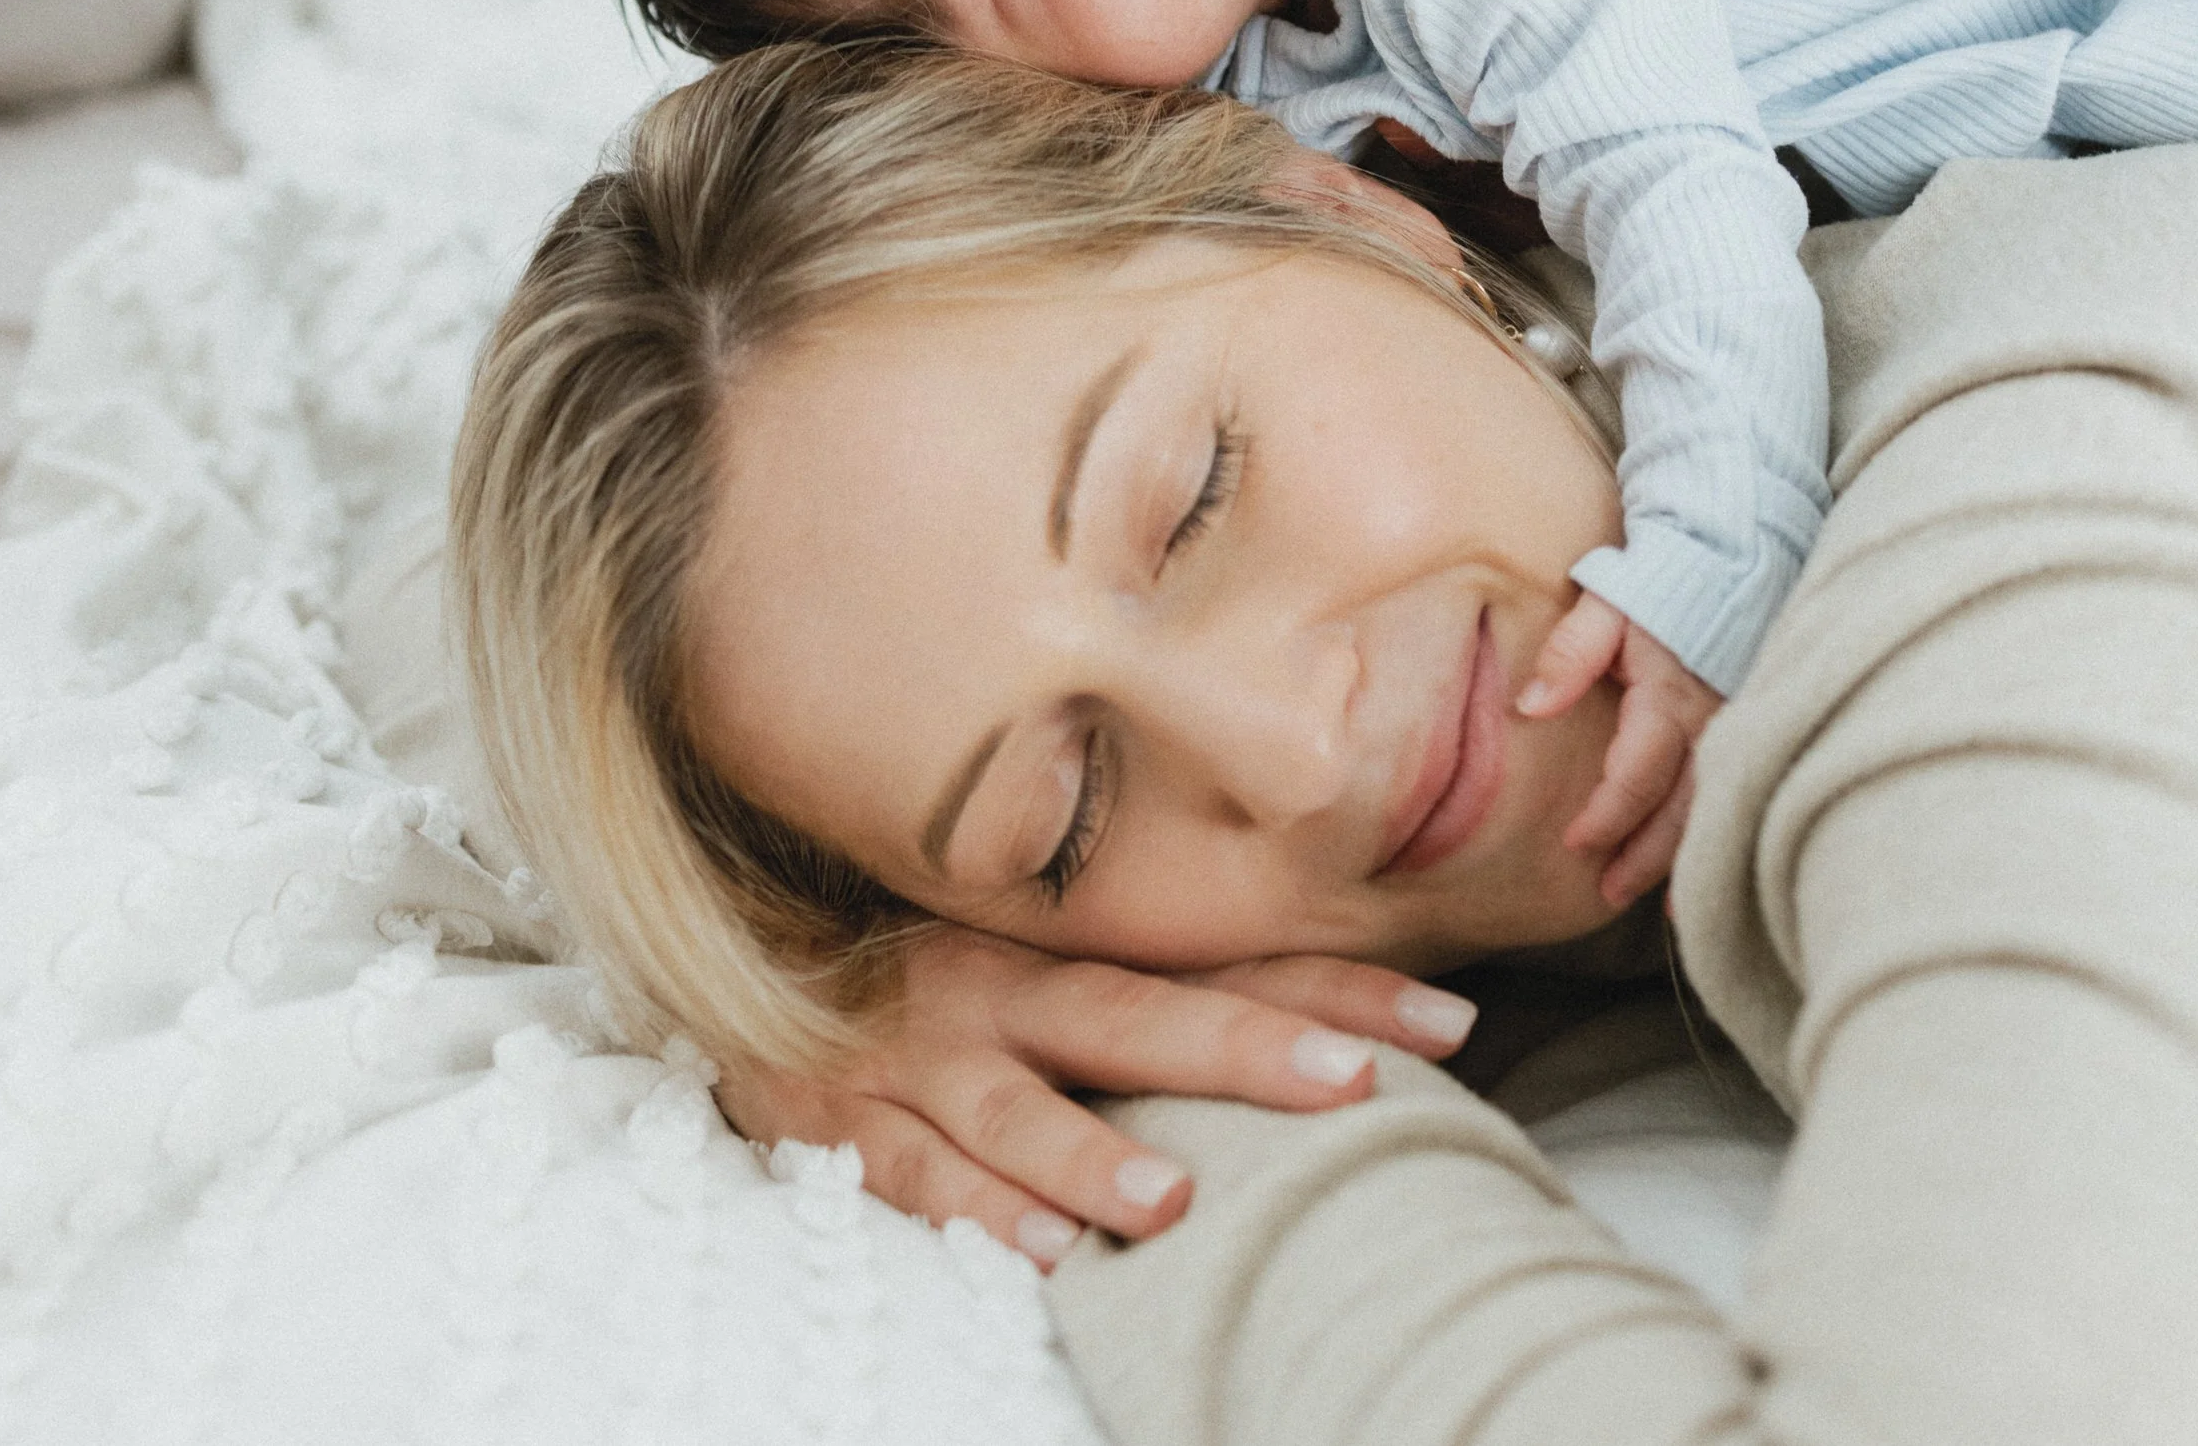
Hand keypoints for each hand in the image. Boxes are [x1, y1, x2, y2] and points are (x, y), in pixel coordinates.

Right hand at [713, 927, 1478, 1266]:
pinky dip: (967, 1214)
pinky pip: (909, 1174)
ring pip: (1016, 1109)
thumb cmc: (923, 962)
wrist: (743, 955)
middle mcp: (1005, 987)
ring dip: (1093, 1159)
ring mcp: (925, 1057)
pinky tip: (1028, 1256)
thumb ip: (1157, 965)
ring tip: (1173, 1206)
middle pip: (1142, 1019)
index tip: (1454, 1020)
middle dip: (1251, 1050)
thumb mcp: (1038, 941)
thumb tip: (1322, 1000)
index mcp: (1067, 943)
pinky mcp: (849, 1125)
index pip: (1225, 961)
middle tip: (1356, 1085)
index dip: (1338, 986)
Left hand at [1517, 589, 1722, 910]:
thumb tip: (1530, 706)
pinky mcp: (1753, 725)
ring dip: (1684, 857)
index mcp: (1669, 696)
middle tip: (1608, 892)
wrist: (1733, 552)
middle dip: (1645, 856)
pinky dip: (1717, 832)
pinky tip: (1705, 864)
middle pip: (1680, 809)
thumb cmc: (1660, 579)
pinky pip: (1734, 790)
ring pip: (1712, 808)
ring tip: (1664, 905)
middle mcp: (1712, 722)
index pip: (1636, 775)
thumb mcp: (1607, 602)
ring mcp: (1738, 727)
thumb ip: (1569, 653)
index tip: (1575, 844)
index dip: (1607, 815)